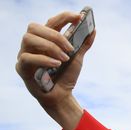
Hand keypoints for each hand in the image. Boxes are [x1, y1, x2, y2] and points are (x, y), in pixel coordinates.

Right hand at [15, 11, 94, 129]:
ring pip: (29, 39)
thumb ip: (83, 44)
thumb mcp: (77, 59)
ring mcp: (25, 54)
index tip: (78, 17)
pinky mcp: (22, 67)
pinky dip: (44, 59)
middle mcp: (33, 44)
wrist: (61, 96)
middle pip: (36, 27)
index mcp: (45, 39)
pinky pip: (28, 57)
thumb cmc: (66, 76)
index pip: (51, 22)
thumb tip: (93, 30)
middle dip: (55, 35)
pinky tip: (56, 64)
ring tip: (63, 59)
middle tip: (70, 48)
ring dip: (49, 47)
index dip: (64, 17)